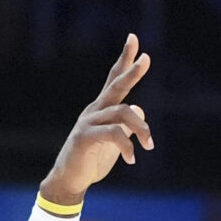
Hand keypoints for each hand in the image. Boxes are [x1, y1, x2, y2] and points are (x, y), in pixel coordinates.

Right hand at [40, 36, 154, 206]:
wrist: (70, 181)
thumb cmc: (92, 161)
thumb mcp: (114, 143)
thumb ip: (126, 125)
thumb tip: (139, 108)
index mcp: (101, 109)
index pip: (114, 79)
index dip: (125, 60)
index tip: (134, 40)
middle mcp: (94, 110)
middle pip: (116, 85)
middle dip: (132, 72)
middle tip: (147, 58)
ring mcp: (88, 122)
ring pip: (123, 113)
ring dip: (142, 129)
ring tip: (150, 146)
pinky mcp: (85, 136)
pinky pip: (115, 133)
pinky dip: (128, 146)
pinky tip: (132, 160)